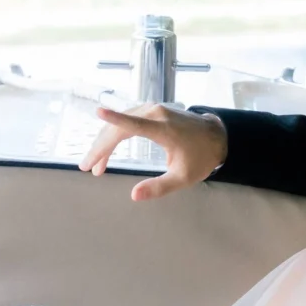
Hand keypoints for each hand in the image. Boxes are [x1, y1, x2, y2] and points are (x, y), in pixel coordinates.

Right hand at [78, 103, 227, 201]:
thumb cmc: (201, 157)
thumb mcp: (184, 177)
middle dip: (100, 148)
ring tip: (95, 166)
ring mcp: (153, 109)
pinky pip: (126, 121)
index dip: (115, 119)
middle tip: (87, 167)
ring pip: (120, 124)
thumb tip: (134, 195)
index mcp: (164, 129)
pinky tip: (106, 149)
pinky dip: (114, 135)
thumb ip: (159, 187)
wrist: (217, 136)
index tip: (97, 112)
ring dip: (104, 143)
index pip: (134, 124)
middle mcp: (156, 114)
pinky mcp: (151, 111)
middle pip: (119, 128)